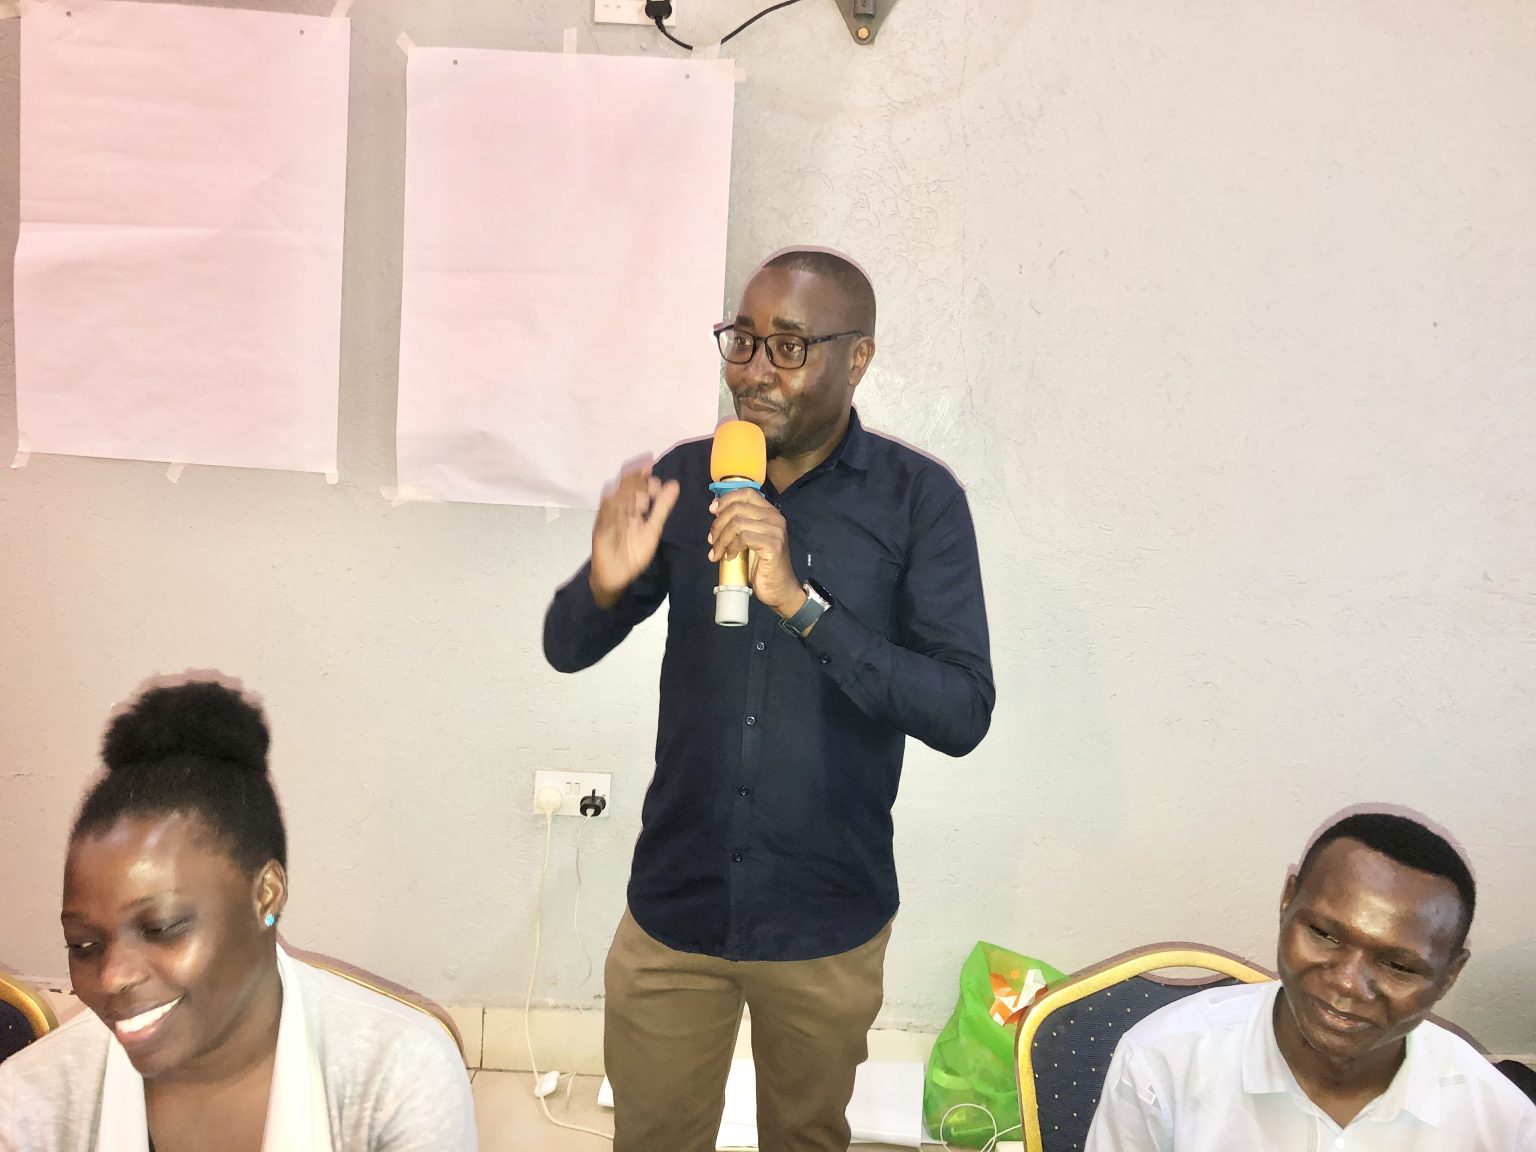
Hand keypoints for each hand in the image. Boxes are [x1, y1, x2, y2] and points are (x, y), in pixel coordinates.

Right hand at [590, 459, 680, 608]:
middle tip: (646, 469)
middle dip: (635, 478)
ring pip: (615, 500)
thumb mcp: (652, 529)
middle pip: (625, 489)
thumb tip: (674, 484)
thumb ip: (661, 508)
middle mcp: (619, 511)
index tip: (653, 472)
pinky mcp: (600, 531)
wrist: (616, 576)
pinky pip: (604, 517)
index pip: (637, 487)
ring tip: (638, 483)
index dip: (644, 477)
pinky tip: (613, 496)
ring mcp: (609, 520)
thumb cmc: (633, 553)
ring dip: (625, 490)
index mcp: (632, 509)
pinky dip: (608, 507)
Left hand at [707, 489, 806, 617]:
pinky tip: (729, 557)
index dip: (727, 498)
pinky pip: (744, 537)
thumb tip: (716, 512)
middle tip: (711, 540)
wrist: (779, 588)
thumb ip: (740, 524)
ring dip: (721, 539)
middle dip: (718, 524)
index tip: (712, 510)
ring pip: (737, 523)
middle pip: (738, 507)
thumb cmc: (762, 565)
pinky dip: (731, 547)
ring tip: (717, 552)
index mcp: (770, 512)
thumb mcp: (749, 539)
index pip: (747, 492)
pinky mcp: (773, 545)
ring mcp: (775, 531)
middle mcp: (775, 518)